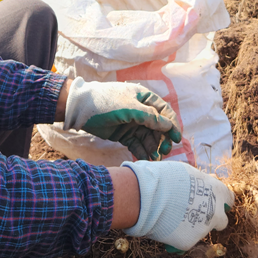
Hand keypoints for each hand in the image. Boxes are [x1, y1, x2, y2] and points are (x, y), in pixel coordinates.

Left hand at [62, 78, 181, 159]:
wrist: (81, 109)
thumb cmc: (106, 102)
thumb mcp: (129, 107)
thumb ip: (149, 117)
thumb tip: (168, 126)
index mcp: (144, 98)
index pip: (164, 111)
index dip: (173, 125)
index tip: (177, 138)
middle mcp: (141, 110)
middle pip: (159, 127)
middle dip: (163, 139)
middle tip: (165, 152)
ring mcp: (133, 123)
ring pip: (149, 137)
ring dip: (153, 147)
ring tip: (155, 158)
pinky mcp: (124, 134)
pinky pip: (137, 144)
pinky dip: (142, 151)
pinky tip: (145, 159)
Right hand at [122, 160, 232, 250]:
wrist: (148, 195)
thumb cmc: (164, 177)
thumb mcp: (187, 173)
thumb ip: (199, 183)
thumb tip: (199, 188)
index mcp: (216, 191)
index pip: (229, 199)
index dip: (220, 201)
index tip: (214, 202)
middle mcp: (215, 212)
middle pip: (222, 221)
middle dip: (211, 220)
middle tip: (196, 215)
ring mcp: (203, 229)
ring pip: (201, 231)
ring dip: (191, 227)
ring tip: (171, 218)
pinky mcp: (189, 242)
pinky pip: (185, 240)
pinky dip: (176, 236)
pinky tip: (164, 227)